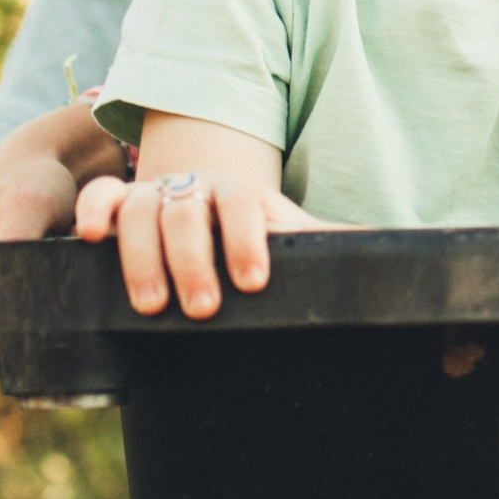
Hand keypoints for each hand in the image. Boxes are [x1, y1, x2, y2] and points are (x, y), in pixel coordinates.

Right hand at [0, 146, 89, 372]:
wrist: (24, 175)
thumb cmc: (32, 186)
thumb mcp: (30, 204)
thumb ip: (12, 247)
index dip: (21, 343)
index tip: (53, 322)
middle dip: (21, 335)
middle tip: (52, 296)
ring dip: (20, 327)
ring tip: (42, 286)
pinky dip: (16, 322)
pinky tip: (32, 291)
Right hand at [76, 165, 329, 314]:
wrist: (210, 215)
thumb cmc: (258, 242)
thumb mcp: (293, 243)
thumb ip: (333, 251)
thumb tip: (408, 260)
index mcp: (244, 196)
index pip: (245, 206)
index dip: (246, 240)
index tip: (252, 282)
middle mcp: (198, 189)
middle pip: (189, 211)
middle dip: (193, 259)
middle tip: (202, 308)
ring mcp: (156, 194)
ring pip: (143, 209)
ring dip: (143, 255)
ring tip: (151, 305)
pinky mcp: (119, 205)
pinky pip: (102, 195)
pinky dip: (94, 209)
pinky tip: (90, 237)